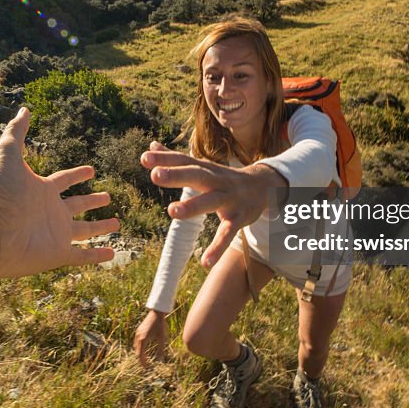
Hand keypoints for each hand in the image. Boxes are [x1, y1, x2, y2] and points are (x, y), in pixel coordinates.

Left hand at [0, 107, 118, 278]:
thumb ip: (17, 132)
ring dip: (101, 228)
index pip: (64, 180)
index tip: (91, 170)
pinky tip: (112, 254)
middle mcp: (50, 212)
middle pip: (77, 205)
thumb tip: (24, 109)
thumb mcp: (7, 154)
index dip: (78, 174)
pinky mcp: (57, 254)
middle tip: (108, 197)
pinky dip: (97, 256)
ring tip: (117, 223)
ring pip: (85, 231)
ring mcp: (55, 234)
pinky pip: (82, 256)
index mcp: (41, 190)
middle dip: (93, 201)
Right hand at [134, 309, 167, 366]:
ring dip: (139, 353)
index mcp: (143, 340)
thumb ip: (161, 349)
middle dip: (141, 359)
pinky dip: (139, 347)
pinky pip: (136, 342)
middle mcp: (138, 337)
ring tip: (145, 359)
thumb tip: (160, 360)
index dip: (143, 362)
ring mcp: (137, 333)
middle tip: (146, 365)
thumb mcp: (162, 338)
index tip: (147, 368)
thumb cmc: (160, 325)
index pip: (140, 355)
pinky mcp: (138, 331)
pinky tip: (144, 349)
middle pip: (137, 352)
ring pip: (136, 347)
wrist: (156, 313)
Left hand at [141, 141, 285, 268]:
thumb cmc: (224, 178)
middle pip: (197, 175)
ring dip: (193, 206)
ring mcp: (229, 199)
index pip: (184, 160)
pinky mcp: (239, 218)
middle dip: (177, 175)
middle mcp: (217, 180)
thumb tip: (151, 145)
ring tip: (171, 211)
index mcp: (205, 169)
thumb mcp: (202, 167)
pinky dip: (218, 247)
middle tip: (155, 175)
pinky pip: (228, 233)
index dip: (165, 159)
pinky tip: (205, 262)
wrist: (264, 187)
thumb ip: (175, 158)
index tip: (144, 157)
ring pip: (211, 201)